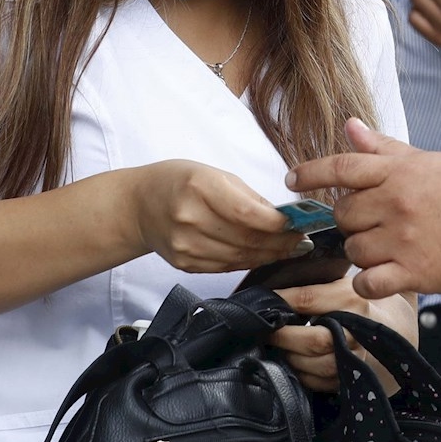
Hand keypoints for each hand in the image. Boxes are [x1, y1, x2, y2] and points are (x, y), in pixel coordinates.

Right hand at [126, 160, 308, 272]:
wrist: (138, 205)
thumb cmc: (180, 182)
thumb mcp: (215, 175)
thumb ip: (250, 198)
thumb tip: (285, 218)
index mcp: (199, 188)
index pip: (248, 213)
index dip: (278, 224)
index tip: (299, 225)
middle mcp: (189, 218)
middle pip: (247, 239)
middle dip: (281, 242)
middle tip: (301, 240)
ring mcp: (185, 245)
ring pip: (240, 257)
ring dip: (270, 255)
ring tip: (289, 249)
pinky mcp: (185, 264)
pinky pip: (226, 267)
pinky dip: (249, 262)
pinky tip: (263, 255)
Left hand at [266, 280, 416, 392]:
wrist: (395, 330)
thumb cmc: (360, 303)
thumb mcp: (344, 284)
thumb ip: (318, 282)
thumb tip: (275, 284)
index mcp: (354, 299)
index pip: (308, 299)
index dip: (280, 300)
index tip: (263, 299)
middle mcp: (357, 330)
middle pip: (314, 340)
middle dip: (284, 336)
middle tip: (266, 329)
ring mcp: (357, 358)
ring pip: (314, 365)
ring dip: (290, 356)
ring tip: (279, 345)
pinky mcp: (351, 378)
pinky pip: (317, 382)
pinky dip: (299, 373)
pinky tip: (293, 360)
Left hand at [285, 118, 440, 299]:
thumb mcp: (428, 161)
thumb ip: (384, 148)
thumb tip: (350, 125)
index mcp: (399, 173)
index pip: (342, 168)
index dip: (310, 173)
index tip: (293, 181)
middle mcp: (396, 203)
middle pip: (343, 214)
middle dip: (353, 220)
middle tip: (377, 223)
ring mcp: (403, 239)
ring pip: (353, 249)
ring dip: (364, 251)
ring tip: (390, 247)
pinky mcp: (412, 272)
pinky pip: (368, 282)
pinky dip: (370, 282)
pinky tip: (384, 274)